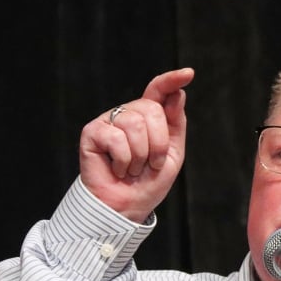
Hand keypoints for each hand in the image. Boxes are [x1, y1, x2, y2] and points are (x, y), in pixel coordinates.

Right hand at [79, 68, 194, 222]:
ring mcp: (108, 121)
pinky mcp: (92, 132)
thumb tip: (177, 94)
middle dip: (158, 143)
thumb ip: (174, 124)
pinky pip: (117, 138)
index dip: (172, 80)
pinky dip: (123, 161)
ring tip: (133, 169)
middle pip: (151, 109)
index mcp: (147, 117)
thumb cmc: (147, 183)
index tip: (188, 74)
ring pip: (135, 124)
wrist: (126, 207)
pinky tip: (117, 169)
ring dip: (140, 155)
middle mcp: (127, 114)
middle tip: (151, 164)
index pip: (159, 91)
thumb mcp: (171, 154)